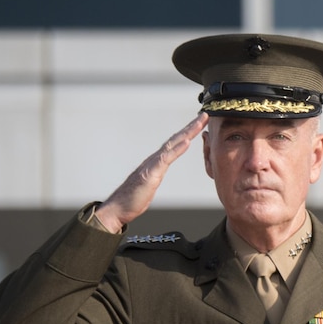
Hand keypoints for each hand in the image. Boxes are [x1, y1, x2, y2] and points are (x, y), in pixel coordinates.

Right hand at [95, 113, 207, 231]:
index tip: (200, 124)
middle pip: (176, 139)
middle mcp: (154, 159)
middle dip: (191, 126)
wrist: (118, 208)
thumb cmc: (133, 198)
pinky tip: (187, 141)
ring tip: (200, 122)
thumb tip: (159, 170)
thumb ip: (155, 174)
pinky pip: (166, 159)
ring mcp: (152, 165)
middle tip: (204, 115)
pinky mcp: (150, 174)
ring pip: (172, 144)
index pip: (175, 143)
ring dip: (187, 132)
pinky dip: (177, 149)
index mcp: (157, 162)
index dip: (188, 133)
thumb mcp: (150, 183)